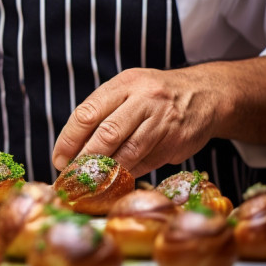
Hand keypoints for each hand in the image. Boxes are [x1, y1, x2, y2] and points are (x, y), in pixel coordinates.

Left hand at [52, 66, 221, 177]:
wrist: (206, 94)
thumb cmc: (153, 94)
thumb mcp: (127, 88)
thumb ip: (102, 111)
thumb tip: (71, 148)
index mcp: (125, 83)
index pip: (88, 113)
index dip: (69, 139)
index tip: (59, 159)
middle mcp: (145, 100)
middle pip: (107, 134)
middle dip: (85, 158)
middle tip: (72, 175)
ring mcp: (164, 122)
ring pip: (129, 153)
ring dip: (106, 171)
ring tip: (91, 182)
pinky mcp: (177, 142)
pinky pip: (147, 164)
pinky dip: (128, 174)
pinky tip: (117, 180)